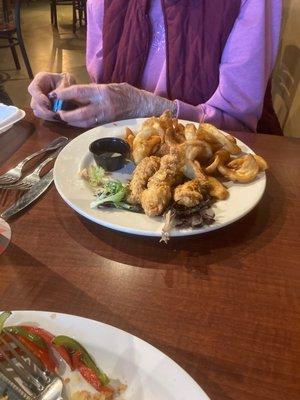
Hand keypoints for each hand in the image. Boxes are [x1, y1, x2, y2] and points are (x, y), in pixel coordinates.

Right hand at [28, 72, 75, 119]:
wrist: (70, 87)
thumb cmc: (67, 81)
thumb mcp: (67, 81)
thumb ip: (62, 89)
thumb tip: (55, 97)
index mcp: (40, 79)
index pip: (33, 89)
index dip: (39, 98)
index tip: (49, 104)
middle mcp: (37, 90)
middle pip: (34, 103)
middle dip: (44, 110)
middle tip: (55, 114)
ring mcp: (39, 100)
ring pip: (37, 111)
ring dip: (47, 115)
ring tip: (58, 116)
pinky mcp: (43, 108)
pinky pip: (43, 116)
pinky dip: (50, 118)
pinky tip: (58, 117)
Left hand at [51, 83, 176, 127]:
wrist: (143, 106)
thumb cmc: (127, 93)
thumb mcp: (110, 86)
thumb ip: (94, 90)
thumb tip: (77, 94)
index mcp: (103, 92)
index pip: (79, 93)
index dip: (64, 94)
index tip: (54, 95)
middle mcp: (104, 106)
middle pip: (80, 114)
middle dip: (66, 114)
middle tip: (58, 112)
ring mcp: (106, 118)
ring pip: (84, 123)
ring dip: (72, 121)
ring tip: (64, 117)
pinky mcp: (108, 126)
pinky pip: (91, 126)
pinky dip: (81, 125)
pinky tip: (75, 122)